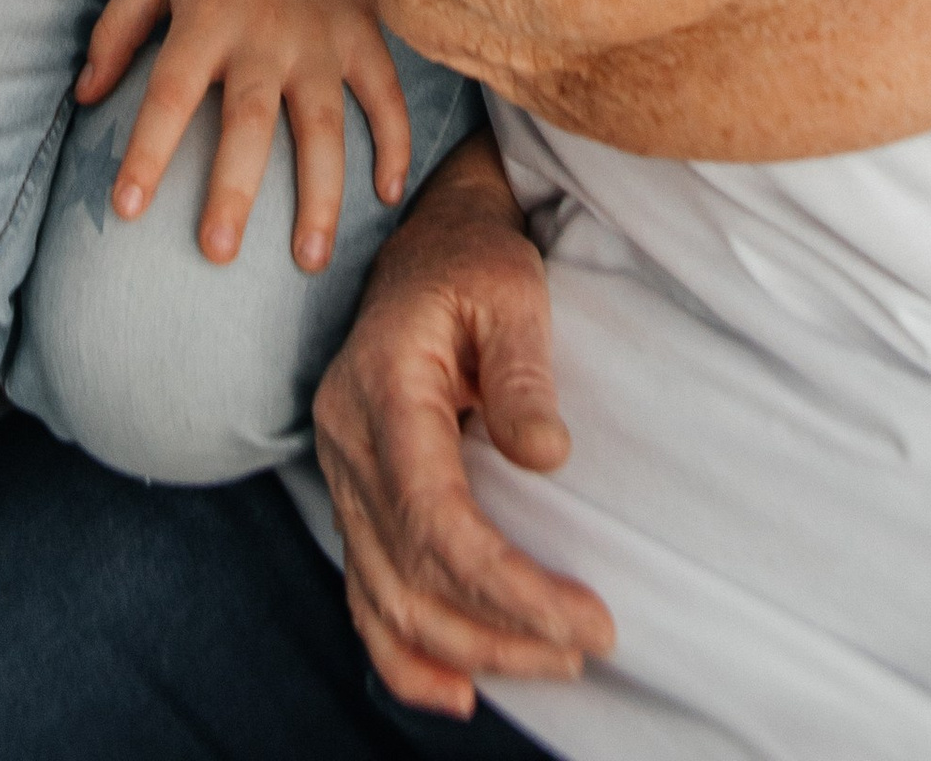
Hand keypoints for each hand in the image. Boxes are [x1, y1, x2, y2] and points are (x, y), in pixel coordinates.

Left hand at [76, 0, 410, 271]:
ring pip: (323, 126)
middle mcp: (263, 35)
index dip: (145, 151)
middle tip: (217, 253)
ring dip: (320, 196)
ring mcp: (321, 39)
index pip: (167, 92)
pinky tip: (388, 195)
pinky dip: (394, 143)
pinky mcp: (365, 34)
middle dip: (233, 189)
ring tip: (309, 261)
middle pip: (248, 122)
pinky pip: (385, 95)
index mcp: (205, 17)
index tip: (126, 210)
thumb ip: (117, 29)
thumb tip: (84, 98)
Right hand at [313, 135, 613, 718]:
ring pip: (386, 597)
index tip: (588, 619)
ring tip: (551, 666)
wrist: (429, 240)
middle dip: (500, 630)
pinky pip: (365, 592)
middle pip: (411, 573)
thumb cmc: (476, 261)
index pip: (435, 518)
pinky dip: (405, 652)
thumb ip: (524, 372)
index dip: (508, 586)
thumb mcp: (511, 290)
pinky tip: (456, 690)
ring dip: (466, 649)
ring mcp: (342, 472)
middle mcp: (346, 440)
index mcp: (381, 389)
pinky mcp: (356, 493)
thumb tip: (548, 458)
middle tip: (587, 646)